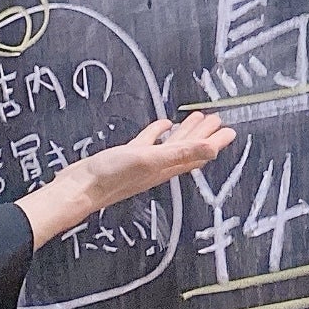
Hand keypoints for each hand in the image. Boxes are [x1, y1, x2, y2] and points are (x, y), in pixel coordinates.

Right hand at [16, 112, 233, 247]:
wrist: (79, 189)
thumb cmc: (111, 177)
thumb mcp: (150, 160)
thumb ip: (181, 153)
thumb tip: (213, 149)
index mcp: (167, 167)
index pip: (198, 154)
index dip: (215, 142)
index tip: (230, 130)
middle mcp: (159, 166)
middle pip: (188, 148)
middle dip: (204, 134)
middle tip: (217, 120)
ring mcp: (143, 162)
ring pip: (171, 145)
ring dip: (185, 132)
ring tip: (196, 119)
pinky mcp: (127, 157)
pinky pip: (149, 143)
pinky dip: (158, 133)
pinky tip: (161, 125)